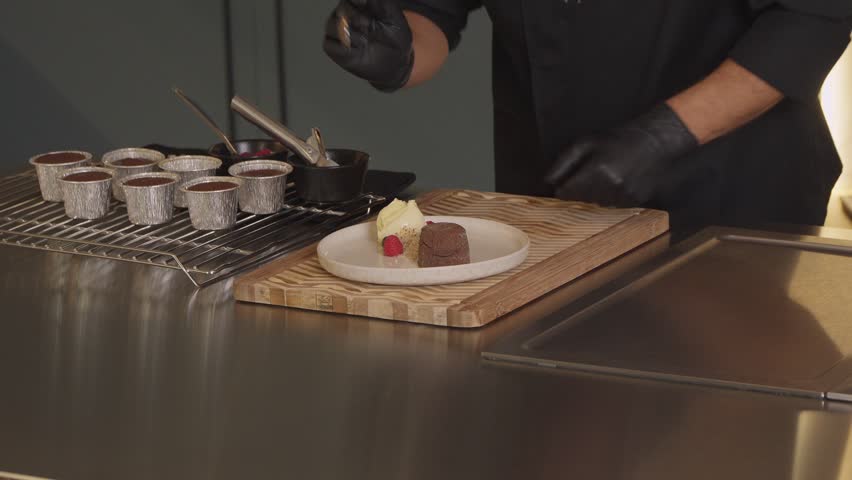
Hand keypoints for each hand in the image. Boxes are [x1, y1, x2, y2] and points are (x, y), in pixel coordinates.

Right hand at [323, 0, 413, 91]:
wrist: (397, 61)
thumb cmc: (395, 36)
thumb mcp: (392, 14)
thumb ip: (379, 2)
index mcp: (359, 4)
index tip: (364, 2)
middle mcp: (346, 15)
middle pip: (340, 9)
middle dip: (354, 16)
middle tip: (368, 25)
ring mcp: (338, 32)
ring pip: (330, 25)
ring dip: (349, 34)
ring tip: (364, 42)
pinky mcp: (335, 49)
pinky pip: (329, 45)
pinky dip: (343, 49)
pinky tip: (357, 51)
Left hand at [546, 104, 698, 206]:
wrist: (654, 143)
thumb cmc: (617, 140)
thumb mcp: (586, 143)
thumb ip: (564, 162)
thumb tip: (547, 181)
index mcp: (596, 171)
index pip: (566, 193)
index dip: (563, 187)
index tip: (567, 180)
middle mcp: (610, 187)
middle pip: (580, 200)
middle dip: (580, 190)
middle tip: (591, 172)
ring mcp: (624, 196)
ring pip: (595, 205)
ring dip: (595, 195)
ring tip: (606, 175)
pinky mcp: (634, 202)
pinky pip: (612, 206)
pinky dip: (610, 198)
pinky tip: (618, 182)